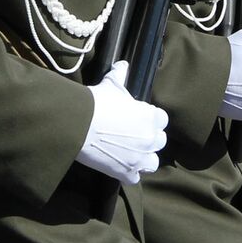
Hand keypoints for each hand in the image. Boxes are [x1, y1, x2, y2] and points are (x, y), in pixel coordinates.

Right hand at [76, 60, 167, 185]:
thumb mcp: (111, 85)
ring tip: (131, 154)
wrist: (79, 124)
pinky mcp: (126, 172)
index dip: (151, 119)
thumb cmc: (98, 102)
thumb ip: (120, 75)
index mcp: (151, 117)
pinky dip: (128, 174)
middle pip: (159, 141)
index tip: (139, 118)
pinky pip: (134, 178)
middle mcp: (150, 139)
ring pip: (152, 162)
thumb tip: (123, 65)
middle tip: (133, 135)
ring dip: (144, 158)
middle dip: (149, 138)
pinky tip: (119, 166)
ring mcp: (139, 158)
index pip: (162, 119)